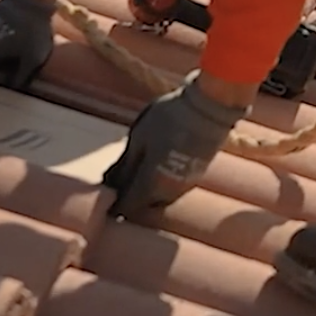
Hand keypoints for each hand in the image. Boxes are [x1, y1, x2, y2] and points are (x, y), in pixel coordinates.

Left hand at [100, 80, 249, 219]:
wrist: (210, 108)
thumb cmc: (169, 119)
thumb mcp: (139, 138)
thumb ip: (124, 165)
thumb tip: (109, 184)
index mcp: (151, 185)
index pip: (127, 207)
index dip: (114, 203)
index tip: (106, 193)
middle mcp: (169, 193)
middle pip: (144, 206)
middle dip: (130, 197)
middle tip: (120, 178)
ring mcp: (185, 186)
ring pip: (159, 198)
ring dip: (147, 191)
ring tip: (139, 169)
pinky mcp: (196, 175)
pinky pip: (173, 188)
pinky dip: (161, 183)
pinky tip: (158, 164)